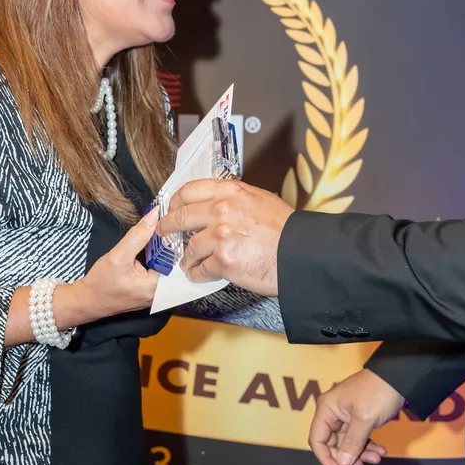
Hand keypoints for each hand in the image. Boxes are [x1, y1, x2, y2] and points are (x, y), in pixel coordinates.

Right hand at [55, 206, 159, 326]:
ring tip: (153, 235)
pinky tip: (147, 248)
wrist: (87, 301)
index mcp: (157, 288)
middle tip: (161, 225)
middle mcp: (161, 293)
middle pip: (171, 261)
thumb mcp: (118, 256)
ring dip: (158, 250)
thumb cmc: (100, 283)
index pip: (174, 258)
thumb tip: (154, 216)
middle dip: (165, 244)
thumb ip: (137, 236)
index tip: (166, 224)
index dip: (171, 239)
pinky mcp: (149, 290)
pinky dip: (153, 258)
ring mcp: (155, 292)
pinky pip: (157, 269)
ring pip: (164, 264)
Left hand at [157, 179, 292, 295]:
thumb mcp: (261, 200)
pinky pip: (199, 269)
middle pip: (181, 217)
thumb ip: (236, 199)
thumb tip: (218, 202)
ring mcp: (221, 236)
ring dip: (186, 257)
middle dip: (167, 227)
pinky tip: (199, 275)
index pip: (189, 190)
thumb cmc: (286, 230)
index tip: (171, 208)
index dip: (175, 201)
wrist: (300, 254)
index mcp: (231, 191)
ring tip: (188, 262)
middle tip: (164, 233)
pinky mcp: (223, 261)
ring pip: (189, 248)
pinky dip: (197, 274)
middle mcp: (222, 210)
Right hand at [308, 369, 403, 464]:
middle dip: (348, 455)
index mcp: (327, 408)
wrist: (401, 376)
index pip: (317, 440)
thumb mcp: (365, 419)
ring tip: (376, 457)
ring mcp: (346, 414)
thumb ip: (352, 442)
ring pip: (348, 441)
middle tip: (363, 464)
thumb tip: (343, 463)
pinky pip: (358, 435)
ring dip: (361, 452)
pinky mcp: (359, 416)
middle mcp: (333, 411)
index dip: (326, 458)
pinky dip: (368, 444)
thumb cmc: (379, 391)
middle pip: (332, 443)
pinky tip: (380, 451)